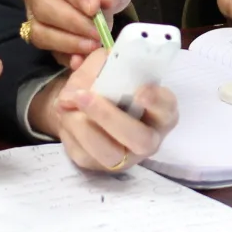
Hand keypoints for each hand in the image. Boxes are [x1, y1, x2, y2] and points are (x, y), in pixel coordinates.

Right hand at [22, 0, 132, 67]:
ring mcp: (32, 11)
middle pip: (46, 7)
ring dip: (67, 42)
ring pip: (40, 30)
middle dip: (74, 24)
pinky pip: (44, 48)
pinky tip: (80, 60)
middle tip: (98, 33)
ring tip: (92, 46)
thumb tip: (104, 1)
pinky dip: (63, 55)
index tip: (94, 9)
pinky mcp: (36, 33)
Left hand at [29, 48, 178, 172]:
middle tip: (84, 96)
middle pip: (139, 138)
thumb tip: (76, 79)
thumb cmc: (109, 82)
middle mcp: (149, 138)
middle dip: (109, 117)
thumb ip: (97, 65)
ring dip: (84, 127)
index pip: (167, 108)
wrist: (88, 106)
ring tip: (67, 104)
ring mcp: (127, 157)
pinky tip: (64, 113)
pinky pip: (86, 156)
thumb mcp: (108, 65)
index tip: (139, 92)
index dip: (156, 101)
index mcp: (161, 109)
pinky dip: (71, 133)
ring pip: (111, 154)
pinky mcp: (101, 166)